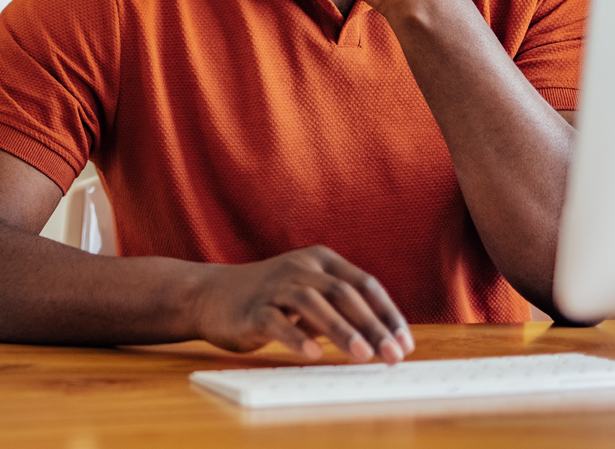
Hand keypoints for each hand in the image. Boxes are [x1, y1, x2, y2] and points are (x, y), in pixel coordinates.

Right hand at [187, 246, 414, 363]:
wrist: (209, 294)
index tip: (404, 343)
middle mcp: (300, 267)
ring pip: (313, 303)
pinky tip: (313, 354)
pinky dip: (296, 337)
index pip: (364, 284)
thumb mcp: (309, 296)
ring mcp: (275, 286)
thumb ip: (340, 311)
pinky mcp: (253, 308)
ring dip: (341, 329)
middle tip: (392, 355)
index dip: (387, 313)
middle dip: (372, 325)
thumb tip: (382, 340)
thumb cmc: (269, 298)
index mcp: (320, 260)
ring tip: (362, 355)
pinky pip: (277, 321)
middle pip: (343, 293)